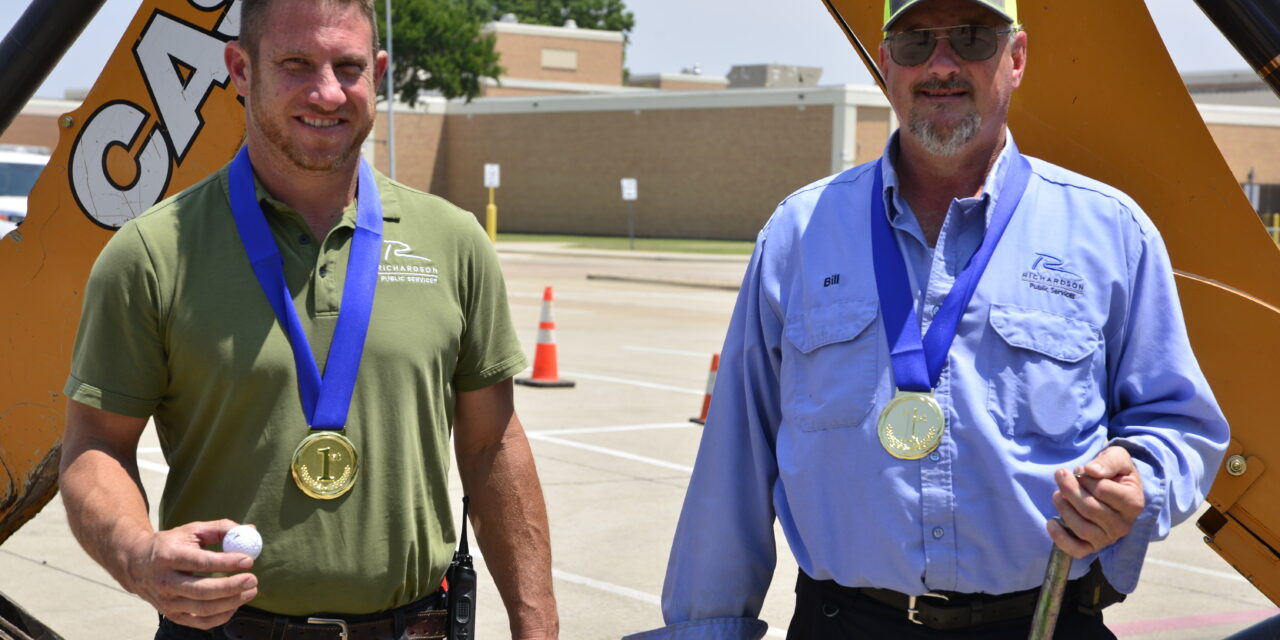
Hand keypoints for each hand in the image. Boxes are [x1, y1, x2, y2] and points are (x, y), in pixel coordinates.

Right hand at [121, 520, 258, 628]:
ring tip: (251, 590)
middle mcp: (165, 582)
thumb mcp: (192, 530)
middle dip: (231, 586)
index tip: (248, 560)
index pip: (200, 562)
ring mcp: (167, 602)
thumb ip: (221, 529)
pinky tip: (235, 604)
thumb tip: (251, 532)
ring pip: (203, 609)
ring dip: (232, 602)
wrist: (137, 565)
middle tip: (253, 579)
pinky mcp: (172, 615)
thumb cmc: (171, 544)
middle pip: (201, 590)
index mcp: (169, 556)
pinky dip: (221, 616)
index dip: (226, 562)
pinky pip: (200, 622)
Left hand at [1047, 446, 1144, 558]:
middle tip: (1060, 475)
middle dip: (1069, 490)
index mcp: (1134, 503)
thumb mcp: (1117, 457)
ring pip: (1082, 529)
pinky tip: (1051, 522)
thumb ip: (1108, 461)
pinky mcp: (1094, 547)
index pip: (1103, 491)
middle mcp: (1124, 525)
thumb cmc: (1114, 472)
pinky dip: (1061, 538)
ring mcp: (1109, 538)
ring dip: (1064, 509)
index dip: (1086, 478)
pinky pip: (1077, 550)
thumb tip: (1090, 470)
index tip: (1080, 469)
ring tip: (1056, 494)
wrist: (1115, 488)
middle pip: (1090, 509)